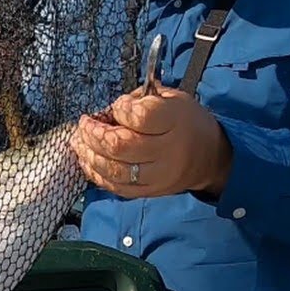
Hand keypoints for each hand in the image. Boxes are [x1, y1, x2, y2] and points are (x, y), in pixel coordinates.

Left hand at [69, 86, 233, 198]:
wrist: (210, 157)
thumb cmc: (185, 122)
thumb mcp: (171, 99)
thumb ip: (140, 100)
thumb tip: (107, 111)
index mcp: (175, 121)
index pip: (141, 117)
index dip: (122, 110)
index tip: (118, 106)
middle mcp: (168, 152)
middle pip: (121, 147)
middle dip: (94, 134)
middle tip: (84, 124)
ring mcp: (159, 176)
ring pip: (115, 171)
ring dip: (89, 155)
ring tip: (79, 141)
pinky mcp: (151, 192)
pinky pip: (117, 187)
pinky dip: (96, 174)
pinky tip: (87, 160)